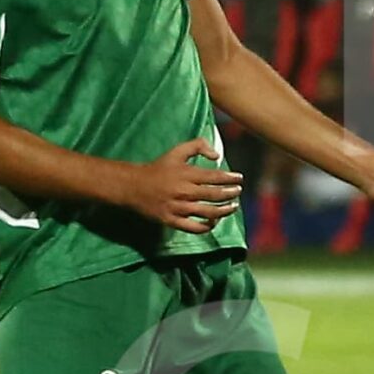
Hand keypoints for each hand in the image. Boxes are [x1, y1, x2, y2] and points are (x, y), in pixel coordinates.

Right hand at [127, 139, 244, 234]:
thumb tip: (217, 155)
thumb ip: (197, 146)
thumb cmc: (158, 168)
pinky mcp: (171, 220)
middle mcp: (184, 191)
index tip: (239, 178)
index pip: (214, 177)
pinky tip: (214, 221)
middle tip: (238, 191)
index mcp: (186, 174)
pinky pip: (194, 227)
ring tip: (233, 206)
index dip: (230, 178)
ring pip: (208, 212)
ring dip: (224, 210)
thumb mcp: (176, 151)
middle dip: (230, 194)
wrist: (133, 186)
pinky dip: (207, 226)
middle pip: (214, 195)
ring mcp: (178, 208)